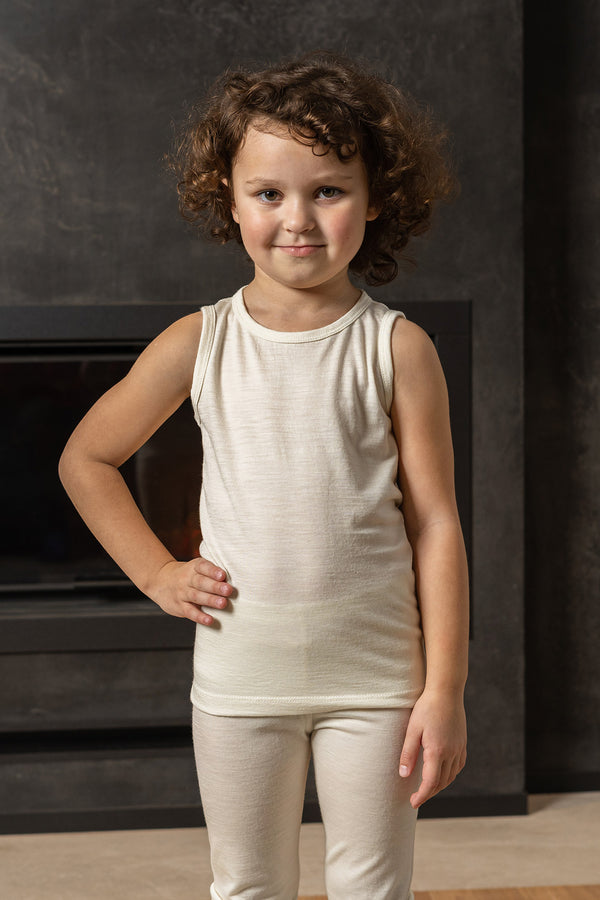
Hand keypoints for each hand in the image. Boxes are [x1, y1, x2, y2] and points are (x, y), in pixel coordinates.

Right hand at [150, 556, 233, 625]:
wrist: (160, 581)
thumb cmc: (188, 576)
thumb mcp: (195, 568)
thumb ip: (212, 572)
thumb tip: (237, 577)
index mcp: (194, 567)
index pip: (202, 566)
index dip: (212, 570)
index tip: (222, 575)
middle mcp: (187, 579)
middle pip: (201, 582)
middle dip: (215, 587)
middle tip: (228, 590)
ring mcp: (182, 593)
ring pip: (196, 596)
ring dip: (210, 600)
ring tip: (223, 604)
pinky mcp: (179, 606)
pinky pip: (190, 612)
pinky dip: (200, 616)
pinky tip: (210, 620)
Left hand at [399, 688, 466, 808]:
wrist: (446, 691)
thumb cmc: (426, 708)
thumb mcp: (412, 729)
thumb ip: (408, 753)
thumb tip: (404, 775)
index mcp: (437, 751)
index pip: (430, 783)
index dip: (422, 796)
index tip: (413, 802)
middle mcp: (451, 753)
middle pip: (441, 782)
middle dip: (429, 793)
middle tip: (416, 798)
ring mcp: (459, 748)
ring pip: (451, 776)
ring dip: (439, 785)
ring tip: (427, 788)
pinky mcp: (462, 743)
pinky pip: (458, 766)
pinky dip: (450, 775)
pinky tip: (442, 773)